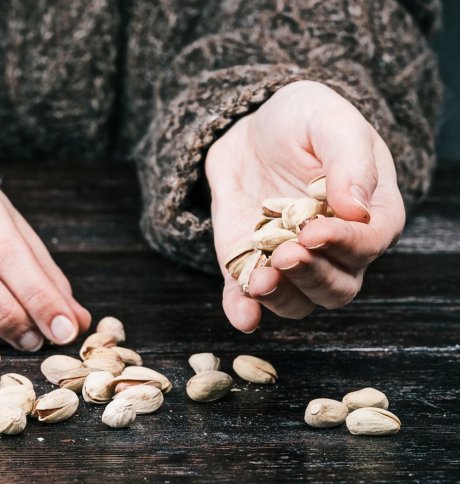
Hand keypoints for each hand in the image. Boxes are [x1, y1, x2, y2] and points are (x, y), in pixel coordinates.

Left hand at [206, 80, 404, 332]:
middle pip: (337, 285)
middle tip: (285, 253)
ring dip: (281, 297)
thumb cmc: (302, 120)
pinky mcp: (251, 262)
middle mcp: (335, 247)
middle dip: (312, 275)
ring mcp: (292, 260)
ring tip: (261, 279)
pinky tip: (242, 313)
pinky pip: (250, 298)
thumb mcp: (328, 121)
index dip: (344, 244)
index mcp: (369, 212)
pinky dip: (246, 310)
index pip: (368, 243)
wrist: (252, 130)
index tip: (314, 231)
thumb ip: (348, 159)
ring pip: (299, 301)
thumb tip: (355, 206)